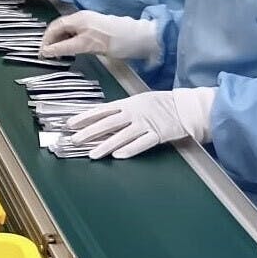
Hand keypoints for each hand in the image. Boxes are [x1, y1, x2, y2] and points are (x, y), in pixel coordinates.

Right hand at [40, 11, 158, 60]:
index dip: (46, 41)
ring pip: (68, 31)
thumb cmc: (112, 41)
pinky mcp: (95, 27)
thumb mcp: (85, 46)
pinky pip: (76, 32)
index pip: (54, 27)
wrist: (136, 38)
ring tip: (59, 55)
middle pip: (59, 28)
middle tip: (49, 56)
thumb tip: (46, 52)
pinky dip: (70, 41)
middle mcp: (81, 17)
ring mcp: (89, 21)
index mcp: (77, 19)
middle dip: (52, 41)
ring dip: (60, 42)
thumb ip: (64, 48)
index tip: (42, 54)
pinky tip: (72, 49)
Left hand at [67, 87, 217, 158]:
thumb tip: (100, 119)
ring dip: (106, 145)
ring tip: (93, 154)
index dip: (85, 117)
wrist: (186, 107)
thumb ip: (121, 111)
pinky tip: (118, 156)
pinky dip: (130, 149)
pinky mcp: (158, 134)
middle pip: (108, 123)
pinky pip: (142, 143)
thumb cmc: (161, 104)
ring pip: (122, 136)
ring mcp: (146, 124)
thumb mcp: (138, 101)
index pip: (102, 111)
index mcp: (128, 104)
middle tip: (75, 140)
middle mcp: (134, 113)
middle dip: (90, 132)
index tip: (70, 124)